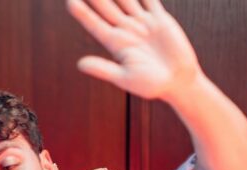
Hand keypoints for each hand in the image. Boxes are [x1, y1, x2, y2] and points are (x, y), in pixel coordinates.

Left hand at [67, 0, 201, 101]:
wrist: (177, 82)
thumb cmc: (150, 85)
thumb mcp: (125, 77)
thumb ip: (103, 69)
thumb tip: (80, 64)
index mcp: (114, 43)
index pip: (93, 23)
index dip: (81, 12)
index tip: (69, 1)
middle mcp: (125, 30)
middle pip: (106, 7)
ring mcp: (142, 23)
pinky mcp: (160, 19)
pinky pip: (150, 0)